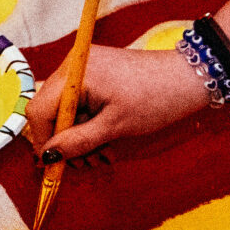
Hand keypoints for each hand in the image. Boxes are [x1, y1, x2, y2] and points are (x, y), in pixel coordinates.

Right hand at [25, 43, 210, 162]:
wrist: (191, 77)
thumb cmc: (156, 98)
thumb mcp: (115, 126)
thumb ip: (77, 141)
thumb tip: (48, 156)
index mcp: (76, 73)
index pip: (38, 109)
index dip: (43, 139)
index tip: (55, 164)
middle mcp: (74, 65)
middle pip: (50, 109)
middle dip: (64, 140)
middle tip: (84, 163)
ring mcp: (85, 67)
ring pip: (66, 109)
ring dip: (78, 135)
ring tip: (100, 155)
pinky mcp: (97, 72)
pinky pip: (80, 101)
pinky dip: (88, 123)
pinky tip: (105, 140)